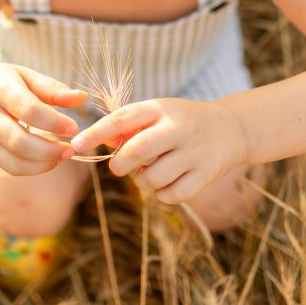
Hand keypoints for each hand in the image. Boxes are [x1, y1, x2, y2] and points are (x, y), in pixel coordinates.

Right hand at [0, 64, 86, 175]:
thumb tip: (82, 98)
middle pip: (19, 141)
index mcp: (1, 90)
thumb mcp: (23, 76)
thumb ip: (52, 88)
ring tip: (63, 155)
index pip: (28, 110)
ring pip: (14, 162)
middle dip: (48, 150)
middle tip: (71, 148)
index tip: (74, 127)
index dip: (53, 122)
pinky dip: (33, 169)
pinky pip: (11, 167)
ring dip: (43, 164)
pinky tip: (49, 160)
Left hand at [71, 98, 248, 203]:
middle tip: (121, 166)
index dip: (96, 132)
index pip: (122, 119)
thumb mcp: (158, 113)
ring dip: (141, 181)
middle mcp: (178, 128)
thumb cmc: (181, 122)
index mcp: (161, 109)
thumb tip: (100, 143)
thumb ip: (129, 127)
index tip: (76, 144)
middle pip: (135, 151)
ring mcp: (193, 153)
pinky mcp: (204, 176)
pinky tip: (167, 181)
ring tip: (150, 172)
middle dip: (120, 164)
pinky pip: (169, 196)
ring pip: (150, 179)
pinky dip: (161, 194)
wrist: (230, 129)